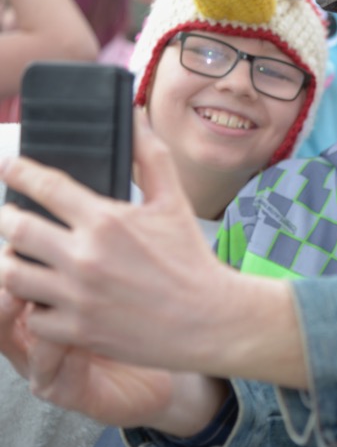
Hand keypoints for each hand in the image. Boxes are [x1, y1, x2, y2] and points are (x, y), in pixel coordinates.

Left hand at [0, 110, 232, 370]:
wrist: (208, 318)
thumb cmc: (191, 259)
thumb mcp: (174, 201)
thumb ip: (150, 156)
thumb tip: (135, 116)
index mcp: (106, 220)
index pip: (45, 185)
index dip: (19, 172)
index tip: (11, 168)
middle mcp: (85, 256)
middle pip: (13, 228)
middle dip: (8, 218)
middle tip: (14, 217)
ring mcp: (77, 296)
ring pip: (12, 273)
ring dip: (14, 261)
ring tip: (24, 256)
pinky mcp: (76, 330)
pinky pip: (31, 315)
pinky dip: (36, 305)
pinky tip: (50, 296)